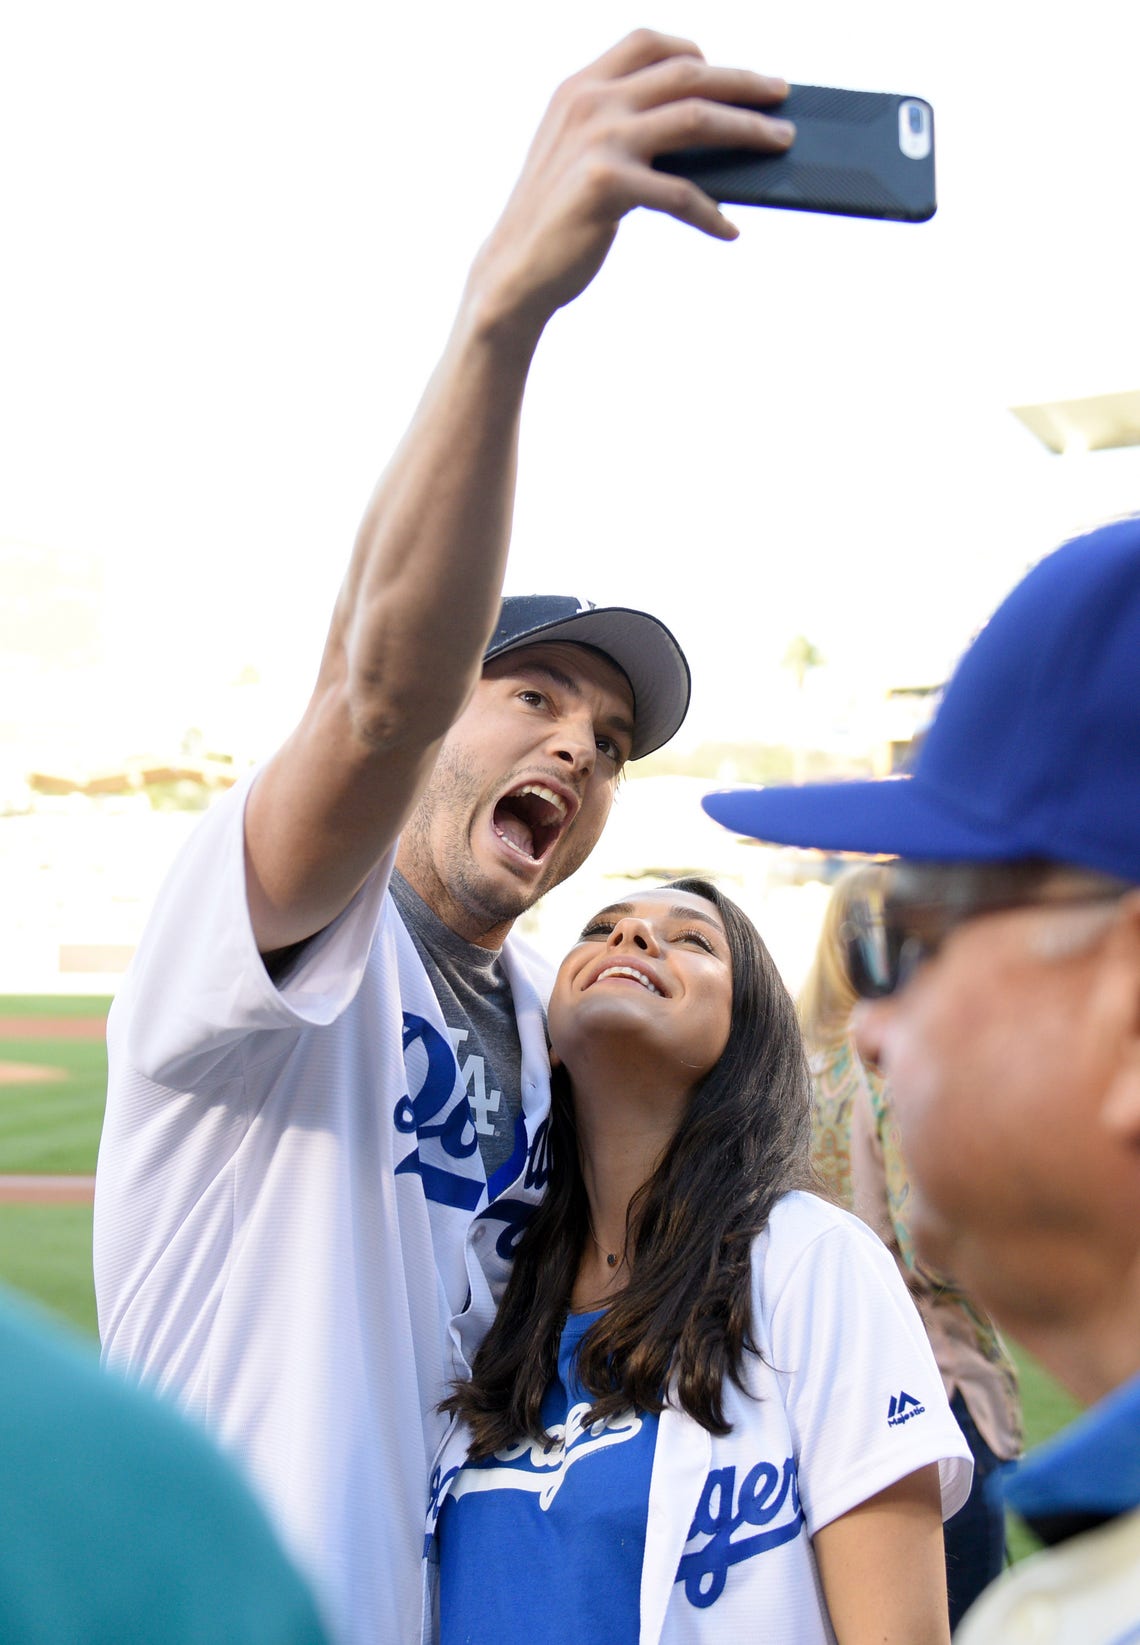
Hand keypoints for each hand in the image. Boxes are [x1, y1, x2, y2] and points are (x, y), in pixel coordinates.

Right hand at [469, 29, 792, 341]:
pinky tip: (729, 230)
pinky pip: (680, 193)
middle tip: (782, 97)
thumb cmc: (555, 220)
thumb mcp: (579, 156)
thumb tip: (694, 131)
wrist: (513, 272)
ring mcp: (598, 141)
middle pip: (687, 73)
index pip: (648, 43)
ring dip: (747, 130)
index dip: (695, 51)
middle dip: (743, 83)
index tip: (729, 73)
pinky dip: (711, 213)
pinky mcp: (607, 185)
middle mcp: (589, 103)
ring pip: (695, 119)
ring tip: (779, 144)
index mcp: (580, 88)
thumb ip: (621, 129)